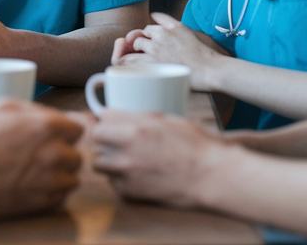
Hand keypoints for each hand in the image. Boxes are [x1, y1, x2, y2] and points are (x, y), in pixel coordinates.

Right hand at [0, 99, 83, 218]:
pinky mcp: (44, 203)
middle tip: (40, 157)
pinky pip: (62, 198)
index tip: (53, 137)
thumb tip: (58, 116)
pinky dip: (52, 194)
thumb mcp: (4, 106)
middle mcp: (56, 153)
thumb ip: (37, 109)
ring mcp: (52, 181)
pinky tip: (32, 187)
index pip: (80, 128)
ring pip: (73, 179)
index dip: (65, 132)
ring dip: (60, 177)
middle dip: (63, 155)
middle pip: (77, 155)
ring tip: (36, 174)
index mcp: (48, 126)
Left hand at [92, 108, 223, 208]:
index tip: (114, 122)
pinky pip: (113, 182)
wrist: (210, 176)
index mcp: (136, 128)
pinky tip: (136, 175)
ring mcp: (126, 173)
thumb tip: (121, 114)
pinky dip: (119, 178)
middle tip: (116, 140)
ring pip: (98, 162)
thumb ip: (140, 117)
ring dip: (107, 159)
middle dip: (104, 137)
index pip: (103, 117)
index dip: (109, 119)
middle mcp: (127, 150)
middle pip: (95, 138)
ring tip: (124, 159)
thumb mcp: (168, 119)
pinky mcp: (130, 192)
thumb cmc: (196, 145)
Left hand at [117, 13, 228, 89]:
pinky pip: (132, 59)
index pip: (149, 28)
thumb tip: (153, 14)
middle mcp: (162, 35)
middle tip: (142, 51)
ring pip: (136, 44)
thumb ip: (168, 21)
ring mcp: (156, 49)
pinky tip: (128, 66)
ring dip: (134, 50)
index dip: (147, 36)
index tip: (149, 44)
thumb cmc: (201, 53)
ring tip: (138, 58)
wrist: (209, 69)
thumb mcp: (186, 30)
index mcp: (170, 26)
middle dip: (139, 41)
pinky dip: (127, 61)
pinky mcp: (153, 63)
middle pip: (141, 34)